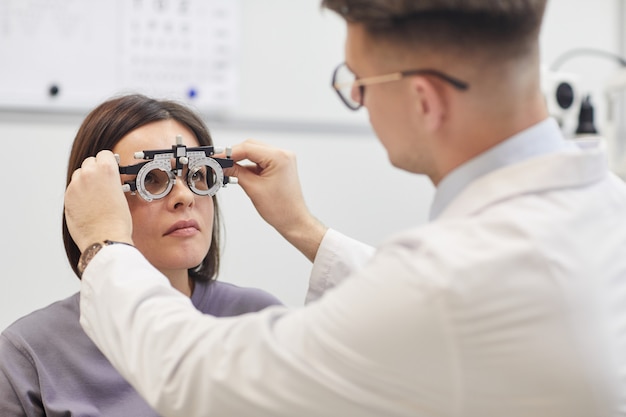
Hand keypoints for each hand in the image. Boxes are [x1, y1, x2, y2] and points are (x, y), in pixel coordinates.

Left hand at [64, 150, 133, 251]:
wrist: (105, 238)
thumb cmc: (117, 221)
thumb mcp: (121, 194)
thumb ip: (111, 181)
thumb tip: (106, 179)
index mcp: (106, 170)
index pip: (104, 154)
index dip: (108, 162)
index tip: (109, 168)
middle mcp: (88, 174)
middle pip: (89, 162)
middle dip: (95, 170)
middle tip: (102, 182)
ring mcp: (75, 185)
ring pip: (79, 175)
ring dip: (85, 180)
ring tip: (94, 195)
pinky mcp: (67, 197)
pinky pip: (73, 189)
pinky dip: (79, 193)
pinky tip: (87, 205)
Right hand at [225, 140, 326, 261]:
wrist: (294, 220)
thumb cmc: (281, 209)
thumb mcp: (253, 189)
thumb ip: (236, 173)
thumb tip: (222, 165)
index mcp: (279, 157)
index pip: (248, 148)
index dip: (229, 152)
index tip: (216, 158)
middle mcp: (283, 155)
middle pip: (251, 146)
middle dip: (234, 154)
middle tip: (218, 163)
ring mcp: (282, 160)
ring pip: (255, 152)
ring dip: (240, 159)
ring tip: (226, 169)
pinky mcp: (279, 166)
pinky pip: (260, 160)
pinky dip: (248, 165)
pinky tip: (237, 172)